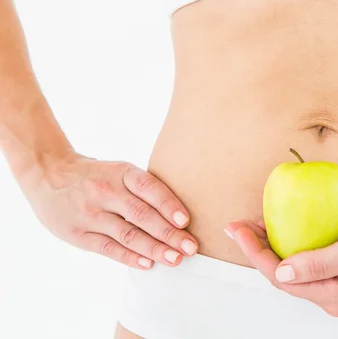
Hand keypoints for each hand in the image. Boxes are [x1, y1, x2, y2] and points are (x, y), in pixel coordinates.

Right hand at [20, 152, 198, 268]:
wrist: (48, 175)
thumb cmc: (98, 176)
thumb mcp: (119, 171)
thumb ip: (144, 189)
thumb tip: (180, 216)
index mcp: (120, 172)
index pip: (148, 188)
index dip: (168, 204)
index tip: (186, 221)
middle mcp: (105, 191)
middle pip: (142, 215)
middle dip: (169, 234)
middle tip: (190, 247)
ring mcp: (90, 213)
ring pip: (127, 235)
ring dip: (154, 249)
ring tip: (175, 259)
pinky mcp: (78, 233)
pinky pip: (108, 248)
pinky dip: (130, 257)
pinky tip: (148, 264)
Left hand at [226, 208, 337, 316]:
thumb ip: (320, 263)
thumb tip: (283, 271)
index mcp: (334, 295)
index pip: (282, 278)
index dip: (256, 254)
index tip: (239, 230)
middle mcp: (332, 297)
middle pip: (283, 276)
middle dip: (258, 251)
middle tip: (240, 225)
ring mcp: (337, 287)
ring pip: (293, 269)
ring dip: (271, 248)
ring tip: (255, 225)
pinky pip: (306, 263)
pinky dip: (290, 246)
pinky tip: (283, 230)